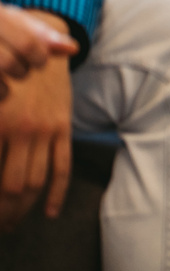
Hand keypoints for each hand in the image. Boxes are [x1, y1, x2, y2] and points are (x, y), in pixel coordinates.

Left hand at [0, 15, 72, 227]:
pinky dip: (56, 193)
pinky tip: (49, 213)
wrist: (38, 45)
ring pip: (35, 182)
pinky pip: (61, 167)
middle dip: (2, 213)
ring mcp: (45, 131)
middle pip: (11, 187)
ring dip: (22, 209)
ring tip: (10, 225)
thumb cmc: (3, 74)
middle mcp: (21, 131)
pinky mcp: (62, 129)